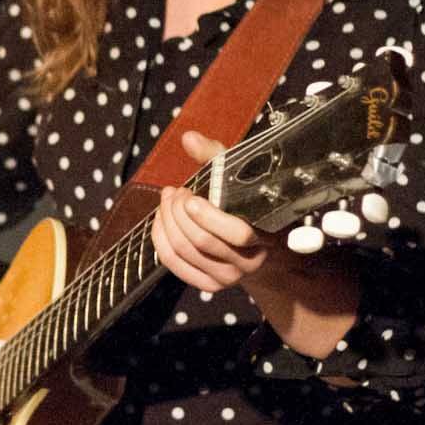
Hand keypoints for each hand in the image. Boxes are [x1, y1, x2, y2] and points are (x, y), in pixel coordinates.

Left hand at [151, 131, 274, 292]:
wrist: (264, 252)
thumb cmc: (250, 206)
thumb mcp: (241, 180)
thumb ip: (218, 158)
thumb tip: (189, 138)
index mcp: (263, 236)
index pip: (237, 234)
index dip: (207, 215)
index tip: (189, 193)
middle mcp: (247, 263)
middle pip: (201, 241)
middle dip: (178, 212)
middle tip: (174, 192)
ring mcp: (227, 278)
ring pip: (183, 250)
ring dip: (166, 221)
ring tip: (167, 200)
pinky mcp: (208, 285)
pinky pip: (173, 264)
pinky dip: (160, 239)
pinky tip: (160, 220)